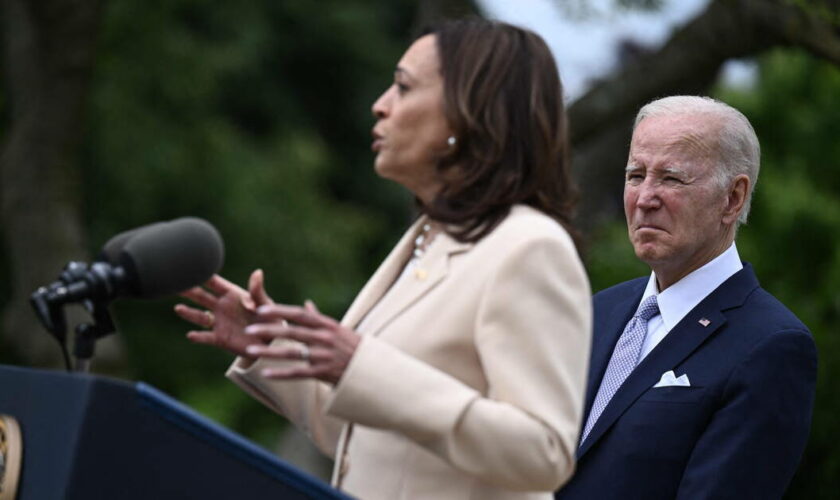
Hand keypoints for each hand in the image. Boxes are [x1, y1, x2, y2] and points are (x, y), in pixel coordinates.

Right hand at [174, 270, 272, 357]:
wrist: (270, 342)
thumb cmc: (269, 318)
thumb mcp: (266, 304)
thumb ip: (257, 291)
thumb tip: (257, 272)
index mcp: (232, 295)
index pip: (214, 283)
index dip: (202, 274)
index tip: (188, 266)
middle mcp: (221, 307)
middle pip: (201, 297)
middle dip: (189, 290)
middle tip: (175, 284)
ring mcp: (219, 323)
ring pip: (200, 317)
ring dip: (189, 313)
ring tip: (178, 308)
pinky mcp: (220, 339)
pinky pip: (206, 337)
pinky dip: (199, 337)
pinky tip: (191, 335)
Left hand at [243, 300, 360, 384]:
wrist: (372, 369)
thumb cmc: (354, 347)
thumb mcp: (339, 329)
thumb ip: (319, 318)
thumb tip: (306, 304)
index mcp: (327, 325)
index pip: (299, 315)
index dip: (279, 311)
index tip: (261, 310)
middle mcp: (325, 338)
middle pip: (292, 332)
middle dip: (269, 330)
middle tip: (249, 330)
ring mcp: (325, 356)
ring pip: (292, 353)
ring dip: (269, 352)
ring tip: (250, 351)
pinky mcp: (324, 373)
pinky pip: (299, 373)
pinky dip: (281, 373)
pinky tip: (266, 373)